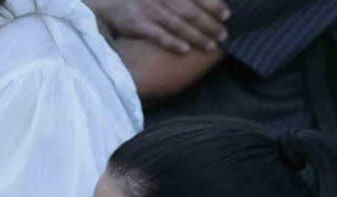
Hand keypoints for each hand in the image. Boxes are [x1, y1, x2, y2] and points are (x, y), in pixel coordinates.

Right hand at [87, 0, 228, 52]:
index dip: (212, 4)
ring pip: (176, 24)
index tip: (226, 14)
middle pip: (188, 10)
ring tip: (210, 46)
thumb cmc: (145, 0)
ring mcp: (147, 9)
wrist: (110, 2)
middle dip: (208, 23)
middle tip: (223, 34)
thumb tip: (211, 2)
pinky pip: (157, 35)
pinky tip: (186, 50)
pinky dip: (172, 42)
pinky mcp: (136, 23)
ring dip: (196, 36)